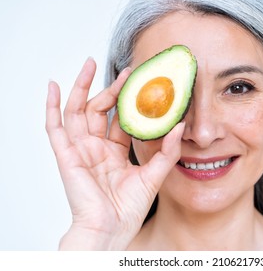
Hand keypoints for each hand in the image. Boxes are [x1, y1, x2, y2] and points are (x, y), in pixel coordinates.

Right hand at [45, 58, 183, 249]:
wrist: (111, 229)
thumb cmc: (128, 208)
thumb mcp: (154, 175)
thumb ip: (167, 151)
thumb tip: (181, 125)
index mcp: (114, 152)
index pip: (120, 119)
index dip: (129, 101)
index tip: (139, 83)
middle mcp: (96, 148)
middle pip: (99, 110)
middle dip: (109, 88)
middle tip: (124, 71)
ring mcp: (80, 149)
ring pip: (77, 111)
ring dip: (81, 87)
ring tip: (88, 64)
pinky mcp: (67, 155)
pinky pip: (55, 128)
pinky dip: (52, 107)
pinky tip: (54, 87)